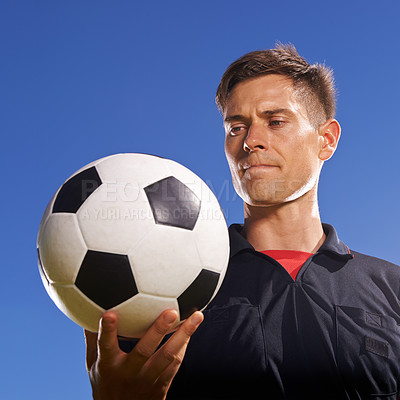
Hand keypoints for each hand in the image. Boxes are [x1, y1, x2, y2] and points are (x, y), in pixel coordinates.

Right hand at [84, 309, 202, 399]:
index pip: (106, 347)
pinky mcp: (162, 385)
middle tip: (171, 311)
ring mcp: (147, 380)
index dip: (108, 331)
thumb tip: (87, 309)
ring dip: (184, 335)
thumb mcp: (92, 366)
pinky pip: (176, 363)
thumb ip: (93, 339)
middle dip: (158, 330)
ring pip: (168, 357)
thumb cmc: (105, 384)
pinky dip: (184, 344)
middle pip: (144, 351)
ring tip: (196, 315)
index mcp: (108, 367)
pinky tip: (192, 327)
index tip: (110, 313)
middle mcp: (128, 373)